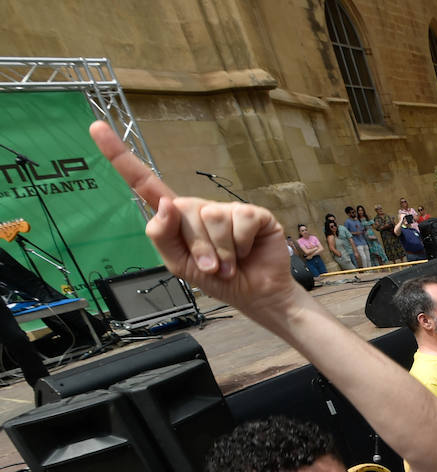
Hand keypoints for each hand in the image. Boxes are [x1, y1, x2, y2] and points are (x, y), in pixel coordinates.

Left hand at [88, 121, 296, 320]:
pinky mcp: (254, 213)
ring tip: (229, 264)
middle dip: (198, 246)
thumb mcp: (178, 264)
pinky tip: (246, 251)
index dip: (119, 156)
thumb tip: (166, 203)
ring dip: (220, 251)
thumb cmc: (216, 279)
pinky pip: (240, 220)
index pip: (144, 182)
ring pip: (212, 217)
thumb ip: (162, 236)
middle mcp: (199, 207)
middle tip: (211, 267)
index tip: (95, 127)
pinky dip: (241, 244)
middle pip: (184, 211)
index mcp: (176, 218)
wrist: (255, 294)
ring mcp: (227, 208)